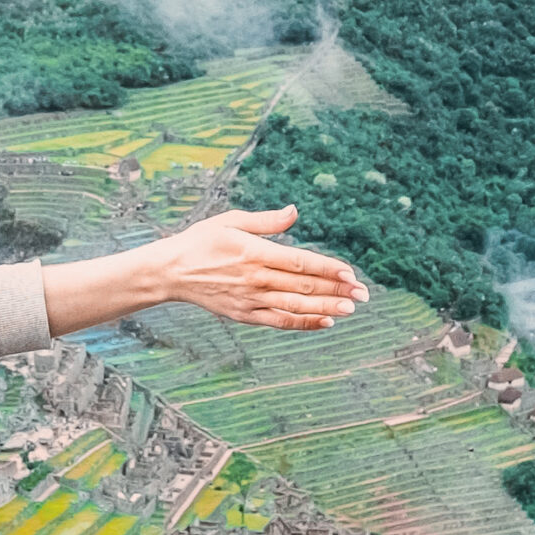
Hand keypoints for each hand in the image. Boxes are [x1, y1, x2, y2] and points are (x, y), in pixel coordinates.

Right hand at [153, 205, 365, 330]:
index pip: (300, 261)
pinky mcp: (244, 315)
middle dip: (337, 290)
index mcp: (253, 252)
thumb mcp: (230, 220)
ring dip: (326, 308)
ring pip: (296, 306)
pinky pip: (279, 321)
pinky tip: (325, 322)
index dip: (328, 268)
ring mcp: (250, 300)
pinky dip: (303, 323)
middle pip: (304, 286)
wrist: (171, 271)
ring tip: (351, 309)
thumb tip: (295, 212)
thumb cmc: (201, 241)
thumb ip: (266, 221)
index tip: (350, 272)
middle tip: (363, 294)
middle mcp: (255, 278)